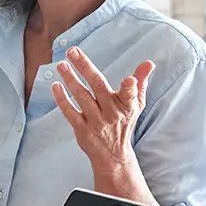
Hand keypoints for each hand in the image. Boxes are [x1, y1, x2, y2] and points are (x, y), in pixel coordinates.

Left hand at [51, 46, 154, 171]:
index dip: (130, 88)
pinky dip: (62, 99)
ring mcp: (96, 122)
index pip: (130, 95)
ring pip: (81, 97)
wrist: (112, 154)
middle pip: (98, 87)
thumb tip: (149, 62)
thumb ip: (140, 82)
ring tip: (61, 65)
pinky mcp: (82, 129)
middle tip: (72, 51)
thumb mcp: (136, 104)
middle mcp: (112, 113)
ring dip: (70, 79)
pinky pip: (70, 112)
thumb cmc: (124, 122)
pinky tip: (55, 85)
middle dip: (85, 67)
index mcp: (127, 105)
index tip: (129, 79)